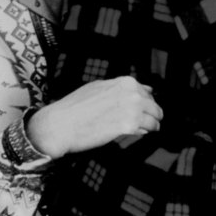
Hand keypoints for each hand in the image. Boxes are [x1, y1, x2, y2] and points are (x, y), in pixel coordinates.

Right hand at [27, 76, 162, 157]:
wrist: (61, 123)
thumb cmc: (77, 106)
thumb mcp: (100, 87)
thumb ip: (122, 88)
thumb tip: (147, 89)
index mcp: (125, 81)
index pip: (148, 93)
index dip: (145, 103)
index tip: (142, 110)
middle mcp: (132, 92)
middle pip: (154, 107)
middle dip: (152, 115)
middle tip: (145, 123)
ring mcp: (132, 109)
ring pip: (154, 119)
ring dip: (151, 125)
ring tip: (141, 130)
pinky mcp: (128, 126)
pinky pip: (145, 130)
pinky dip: (143, 133)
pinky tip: (134, 133)